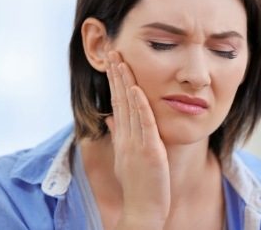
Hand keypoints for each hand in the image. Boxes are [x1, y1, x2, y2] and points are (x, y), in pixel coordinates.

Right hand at [105, 51, 170, 228]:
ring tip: (121, 61)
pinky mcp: (149, 151)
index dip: (114, 81)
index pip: (117, 102)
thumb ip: (119, 133)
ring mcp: (136, 143)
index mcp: (123, 136)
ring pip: (130, 107)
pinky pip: (144, 124)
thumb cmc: (137, 182)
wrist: (143, 209)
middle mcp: (126, 136)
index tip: (113, 62)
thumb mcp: (125, 155)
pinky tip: (137, 89)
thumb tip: (111, 116)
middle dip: (116, 74)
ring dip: (126, 83)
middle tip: (113, 51)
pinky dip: (140, 106)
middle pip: (120, 99)